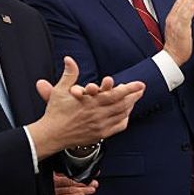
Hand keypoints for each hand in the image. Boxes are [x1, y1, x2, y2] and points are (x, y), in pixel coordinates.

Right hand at [29, 56, 145, 158]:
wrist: (52, 135)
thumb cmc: (56, 112)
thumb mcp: (60, 91)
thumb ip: (69, 74)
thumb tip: (69, 59)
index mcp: (90, 102)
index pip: (115, 94)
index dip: (129, 89)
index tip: (140, 84)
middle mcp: (98, 114)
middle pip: (123, 104)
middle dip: (134, 96)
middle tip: (141, 89)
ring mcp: (100, 125)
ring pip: (122, 114)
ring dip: (131, 105)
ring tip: (135, 98)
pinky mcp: (100, 134)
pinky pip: (118, 126)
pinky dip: (125, 118)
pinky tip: (126, 113)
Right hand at [161, 0, 193, 65]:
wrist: (172, 57)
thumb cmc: (177, 45)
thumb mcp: (178, 29)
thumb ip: (182, 19)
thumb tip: (189, 10)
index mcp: (172, 19)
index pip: (178, 4)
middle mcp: (172, 19)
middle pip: (180, 3)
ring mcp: (176, 24)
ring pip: (183, 8)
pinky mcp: (181, 29)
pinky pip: (186, 17)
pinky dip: (190, 10)